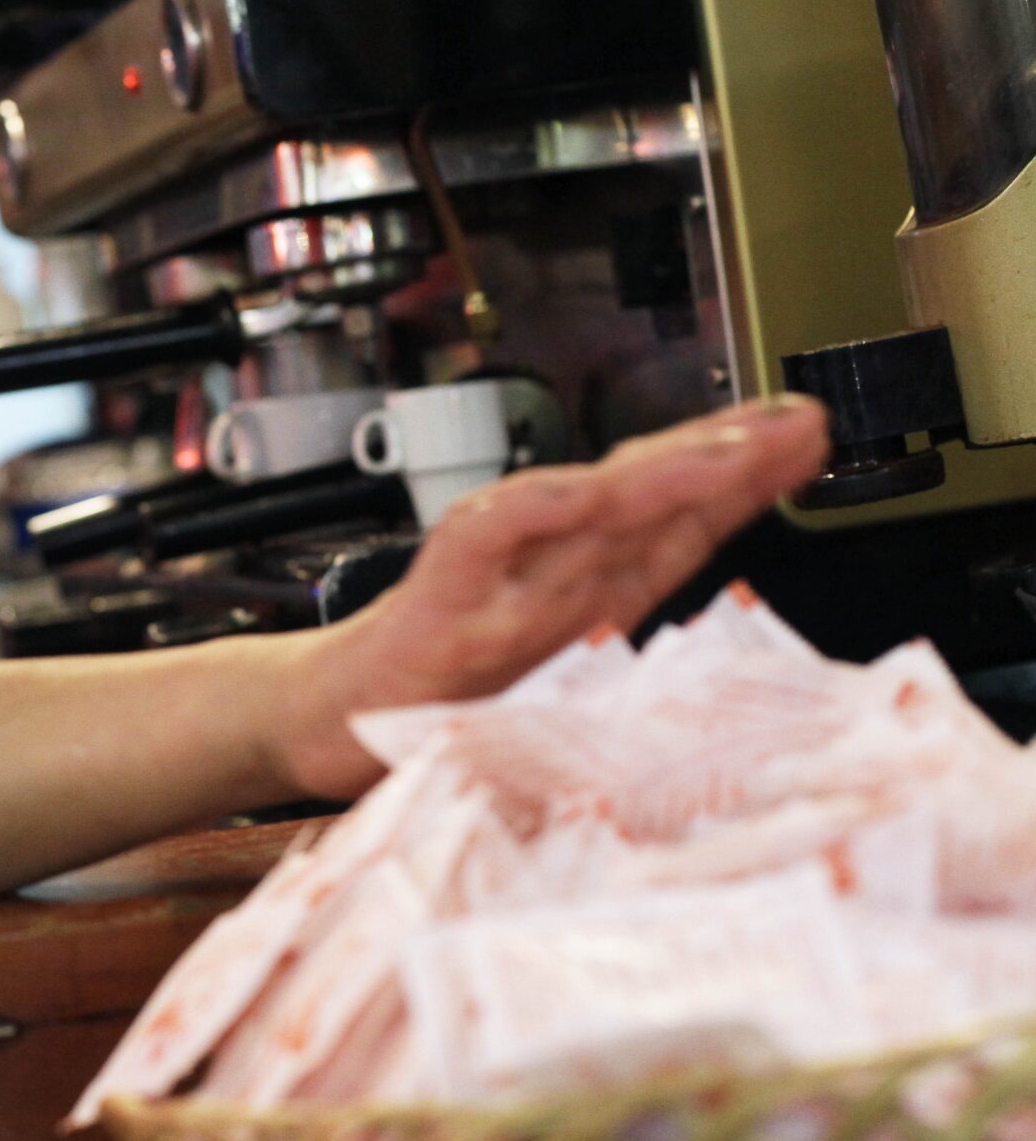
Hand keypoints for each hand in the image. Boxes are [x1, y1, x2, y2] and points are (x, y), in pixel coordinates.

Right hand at [276, 396, 830, 800]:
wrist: (331, 720)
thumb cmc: (437, 692)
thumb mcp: (554, 680)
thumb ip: (622, 652)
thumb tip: (734, 661)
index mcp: (585, 594)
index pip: (678, 524)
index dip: (748, 481)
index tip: (809, 441)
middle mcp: (548, 575)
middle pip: (649, 500)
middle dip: (728, 455)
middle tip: (801, 421)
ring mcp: (494, 584)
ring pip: (585, 511)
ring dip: (661, 474)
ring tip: (730, 448)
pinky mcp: (437, 603)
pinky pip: (483, 543)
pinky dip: (527, 512)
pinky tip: (578, 490)